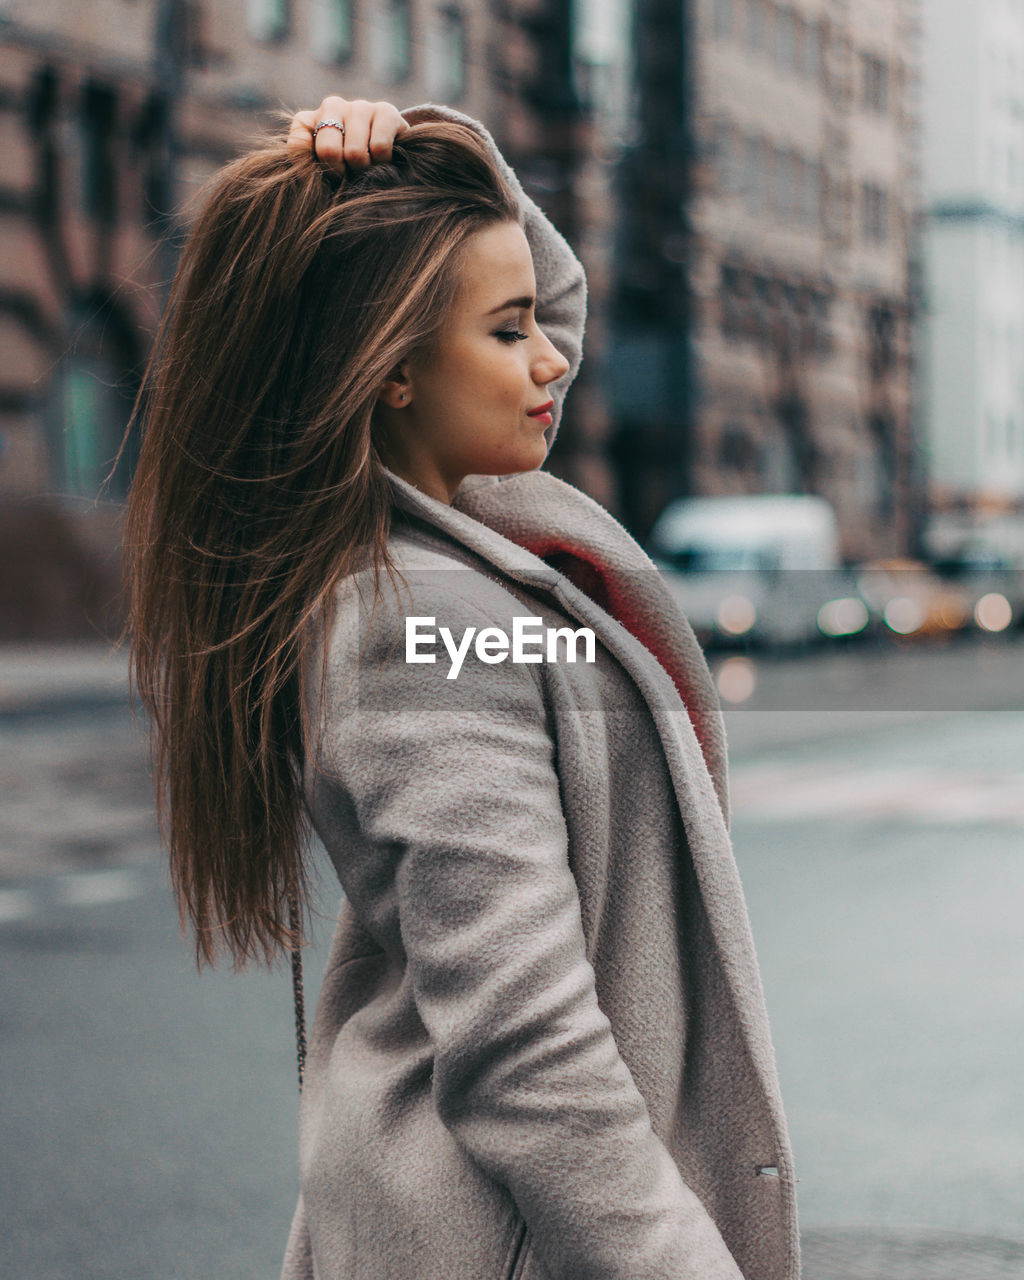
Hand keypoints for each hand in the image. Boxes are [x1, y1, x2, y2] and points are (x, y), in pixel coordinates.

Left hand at [287, 96, 409, 172]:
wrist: (392, 160)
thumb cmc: (350, 170)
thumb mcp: (324, 174)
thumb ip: (308, 169)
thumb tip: (306, 171)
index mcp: (308, 120)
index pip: (298, 147)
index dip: (315, 173)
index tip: (328, 177)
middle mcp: (331, 106)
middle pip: (329, 151)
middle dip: (342, 174)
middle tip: (351, 176)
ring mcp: (358, 106)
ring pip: (355, 152)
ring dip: (365, 170)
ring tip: (369, 167)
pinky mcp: (386, 110)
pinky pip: (379, 147)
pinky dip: (383, 162)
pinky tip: (384, 158)